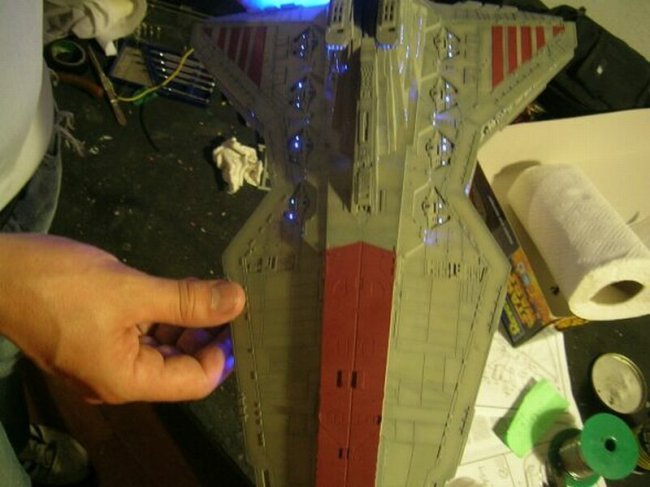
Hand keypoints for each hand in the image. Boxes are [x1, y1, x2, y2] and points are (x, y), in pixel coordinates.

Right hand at [0, 233, 244, 403]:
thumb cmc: (58, 285)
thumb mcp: (131, 290)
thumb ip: (187, 300)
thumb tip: (237, 301)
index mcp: (126, 379)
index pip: (195, 381)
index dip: (223, 354)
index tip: (240, 321)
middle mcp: (116, 379)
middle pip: (179, 366)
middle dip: (206, 335)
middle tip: (228, 301)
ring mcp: (104, 361)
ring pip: (161, 349)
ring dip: (186, 323)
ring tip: (206, 291)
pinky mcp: (96, 341)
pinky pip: (140, 336)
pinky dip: (162, 316)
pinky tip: (177, 292)